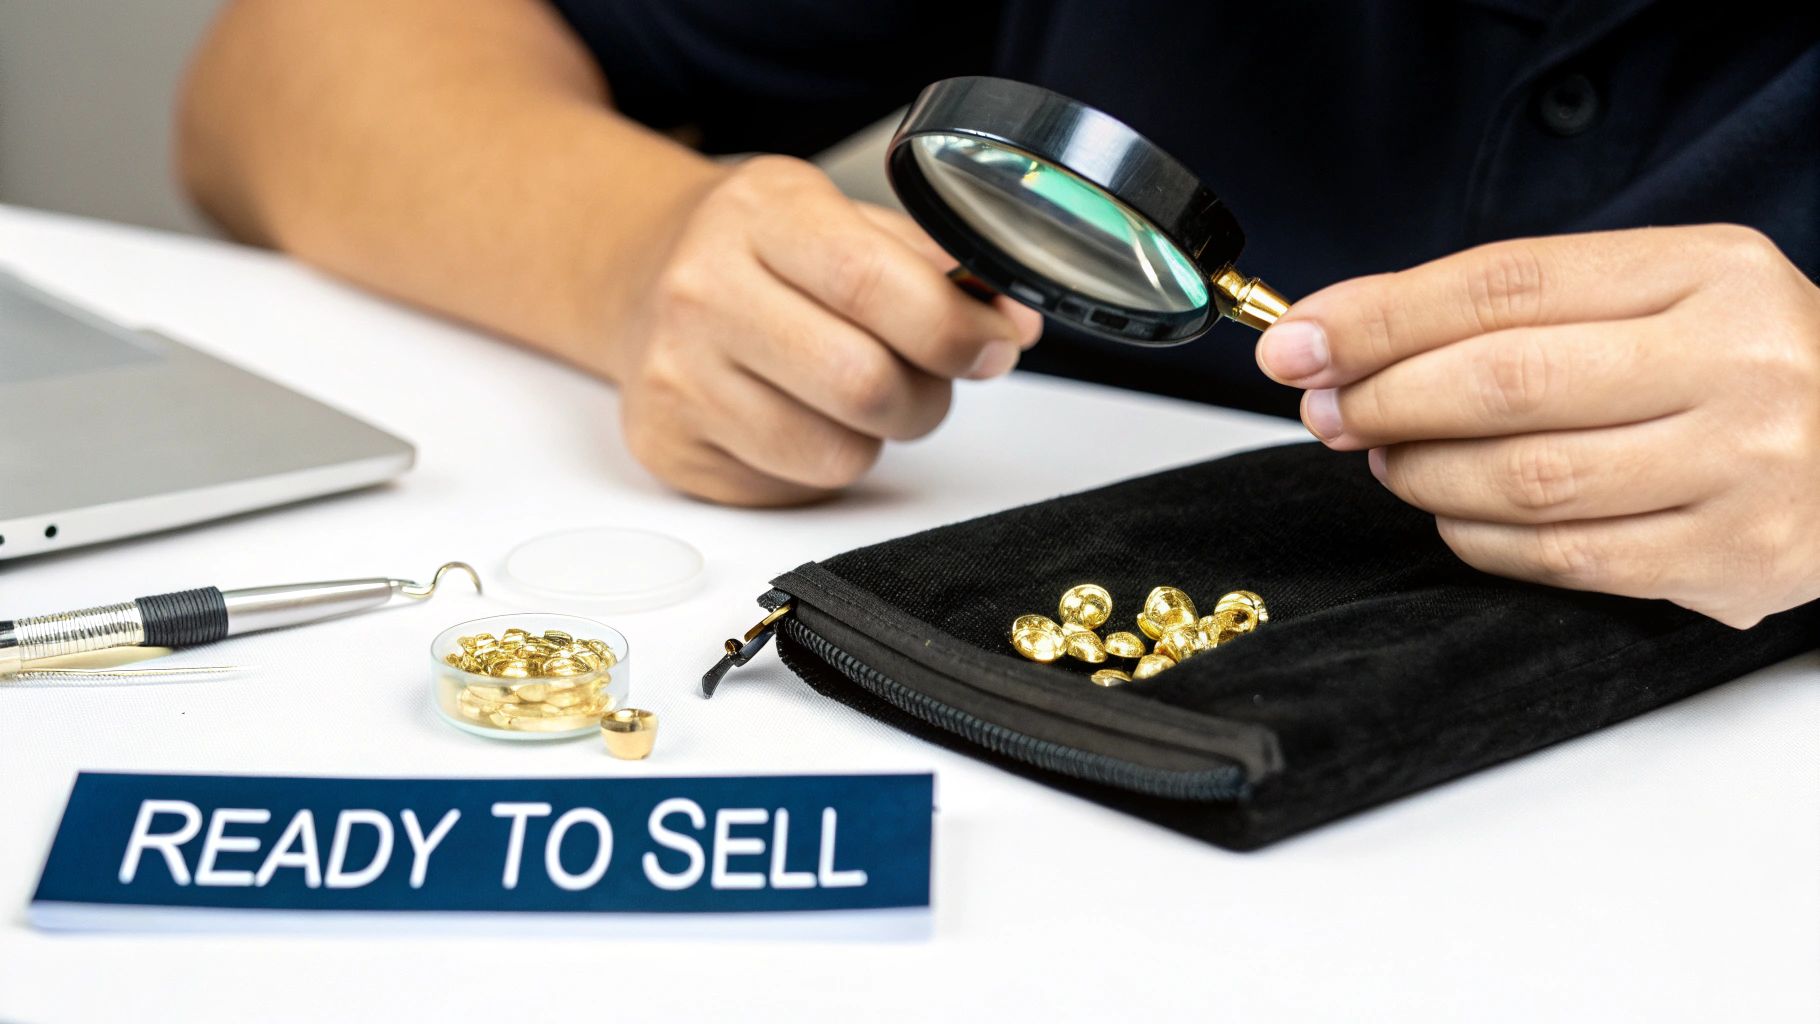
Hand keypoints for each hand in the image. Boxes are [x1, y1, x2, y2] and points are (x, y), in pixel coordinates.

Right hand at [615, 156, 1041, 504]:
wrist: (641, 274)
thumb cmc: (758, 248)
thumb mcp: (838, 215)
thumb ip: (927, 265)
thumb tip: (1010, 324)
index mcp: (758, 214)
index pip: (872, 284)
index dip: (955, 329)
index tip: (995, 344)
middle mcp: (701, 292)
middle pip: (862, 384)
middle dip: (927, 396)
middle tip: (930, 379)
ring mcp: (675, 377)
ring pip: (836, 456)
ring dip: (875, 437)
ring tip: (853, 394)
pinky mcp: (668, 447)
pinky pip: (794, 488)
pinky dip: (820, 463)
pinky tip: (796, 413)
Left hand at [1255, 224, 1819, 627]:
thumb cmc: (1737, 362)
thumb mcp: (1654, 294)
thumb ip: (1518, 308)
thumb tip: (1345, 337)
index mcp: (1706, 270)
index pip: (1505, 285)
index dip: (1380, 316)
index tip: (1297, 341)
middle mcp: (1733, 362)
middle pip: (1506, 380)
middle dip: (1385, 397)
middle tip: (1328, 408)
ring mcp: (1739, 466)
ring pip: (1526, 479)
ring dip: (1423, 471)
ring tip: (1389, 457)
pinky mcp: (1732, 558)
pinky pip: (1562, 557)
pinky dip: (1478, 536)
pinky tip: (1451, 513)